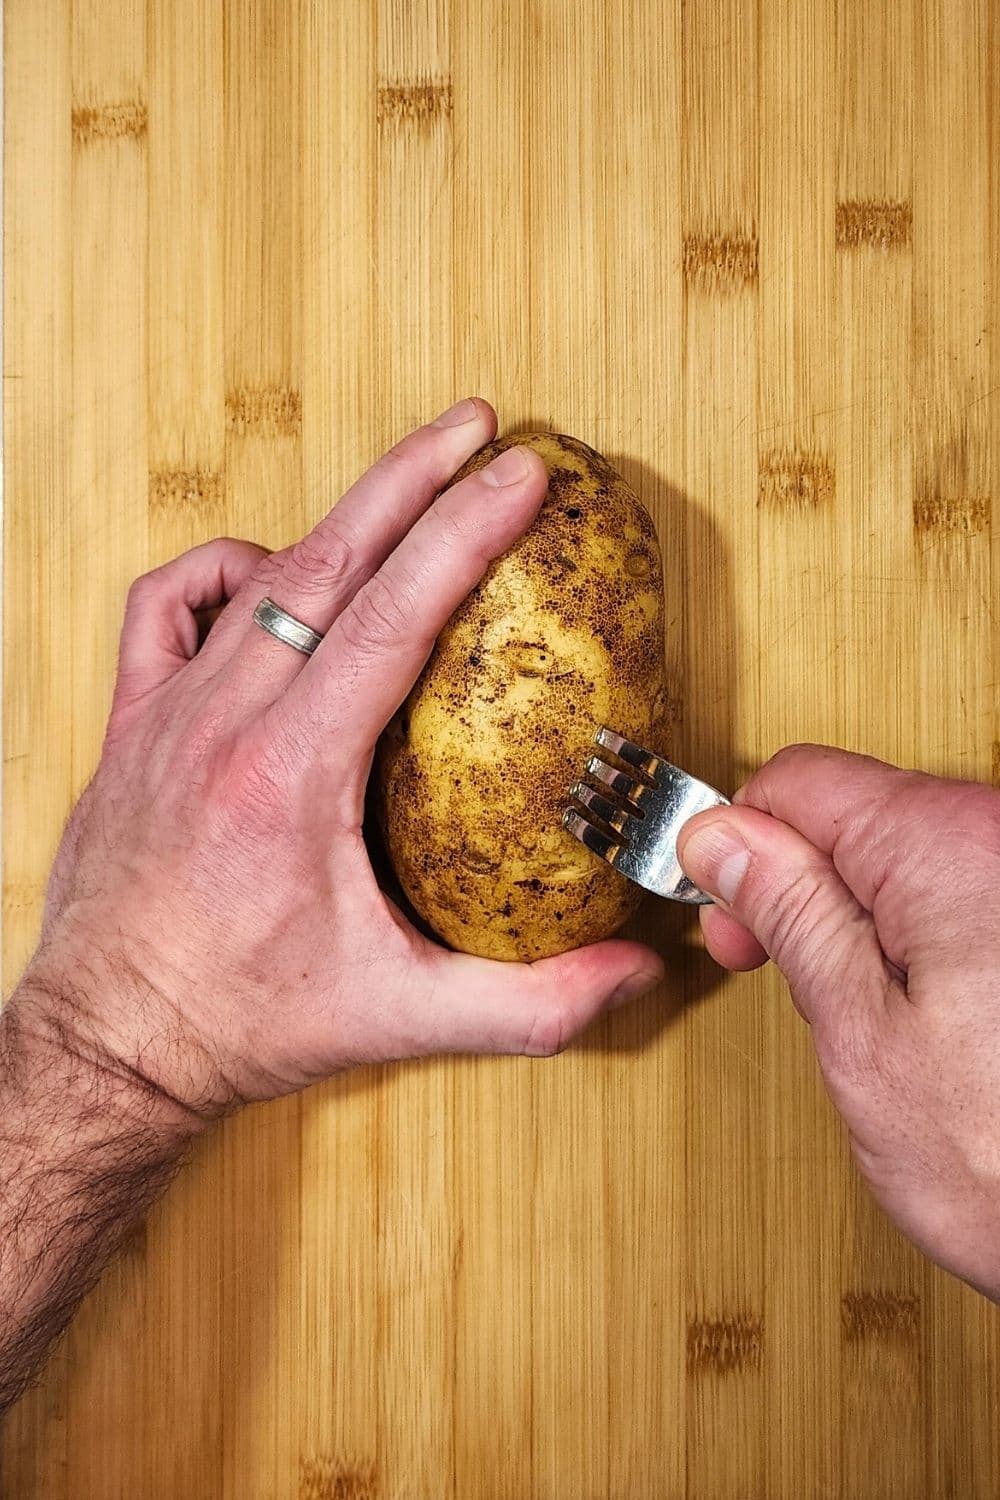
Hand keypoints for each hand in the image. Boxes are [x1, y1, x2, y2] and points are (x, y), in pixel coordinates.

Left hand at [24, 399, 661, 1122]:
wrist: (110, 1042)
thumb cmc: (243, 1023)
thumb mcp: (399, 1019)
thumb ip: (531, 1004)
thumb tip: (640, 972)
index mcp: (290, 777)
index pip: (393, 618)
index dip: (462, 533)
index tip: (517, 474)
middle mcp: (222, 725)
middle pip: (328, 563)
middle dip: (412, 478)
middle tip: (478, 424)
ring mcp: (165, 715)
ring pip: (256, 575)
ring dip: (338, 518)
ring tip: (404, 480)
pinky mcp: (132, 722)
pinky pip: (167, 604)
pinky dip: (226, 570)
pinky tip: (272, 574)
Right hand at [678, 744, 999, 1298]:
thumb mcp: (860, 1032)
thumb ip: (788, 914)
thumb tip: (721, 840)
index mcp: (948, 845)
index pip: (796, 780)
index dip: (739, 848)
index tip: (730, 917)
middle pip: (849, 810)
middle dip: (796, 886)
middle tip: (782, 970)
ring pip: (894, 851)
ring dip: (855, 918)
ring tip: (860, 1010)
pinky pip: (949, 888)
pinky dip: (914, 935)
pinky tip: (917, 1007)